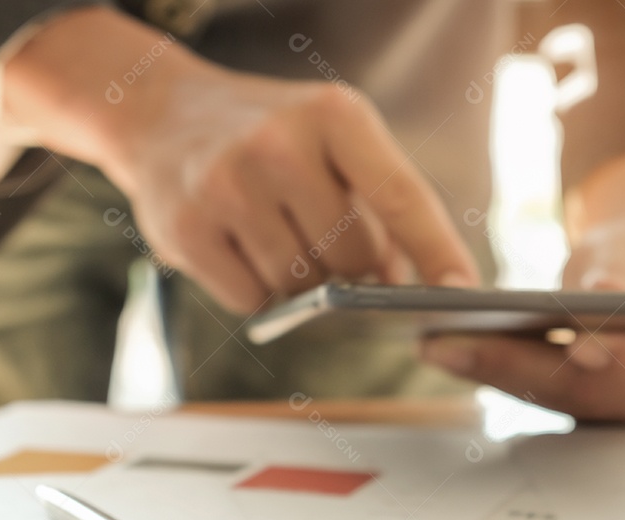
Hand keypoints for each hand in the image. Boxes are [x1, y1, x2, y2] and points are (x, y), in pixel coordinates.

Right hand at [105, 67, 477, 311]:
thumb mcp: (328, 139)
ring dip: (301, 283)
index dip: (437, 251)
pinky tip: (242, 253)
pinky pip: (251, 300)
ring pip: (299, 285)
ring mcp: (227, 187)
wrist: (160, 114)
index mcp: (332, 115)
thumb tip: (398, 286)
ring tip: (277, 239)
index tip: (464, 292)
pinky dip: (258, 292)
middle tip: (330, 251)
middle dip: (352, 271)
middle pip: (350, 257)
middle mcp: (278, 145)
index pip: (401, 195)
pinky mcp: (186, 229)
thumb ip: (373, 202)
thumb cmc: (265, 136)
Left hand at [421, 145, 624, 422]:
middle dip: (516, 365)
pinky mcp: (594, 412)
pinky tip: (455, 354)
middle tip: (452, 344)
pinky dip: (499, 375)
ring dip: (494, 374)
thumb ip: (618, 271)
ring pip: (557, 399)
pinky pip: (544, 397)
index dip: (608, 354)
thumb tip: (603, 298)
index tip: (566, 346)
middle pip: (587, 389)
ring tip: (439, 348)